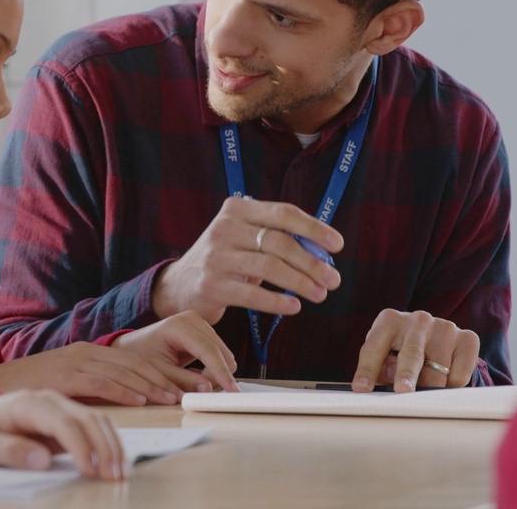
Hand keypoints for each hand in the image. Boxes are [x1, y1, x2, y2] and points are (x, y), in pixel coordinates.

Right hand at [0, 341, 203, 404]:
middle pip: (137, 361)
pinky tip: (141, 399)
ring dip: (152, 385)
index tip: (186, 383)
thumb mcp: (70, 381)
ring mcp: (76, 360)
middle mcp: (87, 350)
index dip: (163, 371)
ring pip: (124, 370)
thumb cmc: (33, 387)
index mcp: (91, 350)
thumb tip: (126, 397)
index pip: (136, 359)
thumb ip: (95, 384)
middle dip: (167, 376)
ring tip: (173, 397)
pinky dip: (124, 390)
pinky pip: (100, 381)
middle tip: (191, 389)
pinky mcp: (65, 374)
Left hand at [0, 390, 124, 480]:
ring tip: (119, 472)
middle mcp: (50, 399)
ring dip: (112, 445)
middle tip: (113, 476)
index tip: (89, 471)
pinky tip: (116, 460)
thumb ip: (9, 451)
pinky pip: (96, 424)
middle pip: (87, 418)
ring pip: (97, 419)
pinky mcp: (68, 416)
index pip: (64, 423)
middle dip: (104, 447)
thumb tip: (43, 460)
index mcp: (29, 403)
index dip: (80, 447)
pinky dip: (110, 441)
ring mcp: (62, 405)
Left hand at [110, 311, 238, 393]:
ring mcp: (200, 323)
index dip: (221, 373)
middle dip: (217, 376)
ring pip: (224, 355)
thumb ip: (182, 381)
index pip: (208, 351)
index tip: (232, 391)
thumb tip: (207, 389)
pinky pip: (219, 354)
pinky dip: (213, 369)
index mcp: (178, 326)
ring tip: (193, 383)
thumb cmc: (140, 357)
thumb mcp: (158, 372)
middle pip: (222, 353)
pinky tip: (196, 375)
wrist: (132, 346)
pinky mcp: (204, 331)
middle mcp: (193, 319)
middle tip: (200, 393)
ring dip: (215, 373)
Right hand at [151, 197, 343, 323]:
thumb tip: (323, 252)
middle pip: (279, 242)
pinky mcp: (212, 286)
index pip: (283, 213)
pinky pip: (253, 294)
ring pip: (269, 268)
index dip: (313, 228)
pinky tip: (294, 307)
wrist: (179, 285)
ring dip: (301, 283)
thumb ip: (278, 238)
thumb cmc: (225, 259)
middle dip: (312, 262)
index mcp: (237, 209)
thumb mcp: (245, 238)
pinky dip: (278, 302)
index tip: (337, 245)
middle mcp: (224, 228)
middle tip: (334, 278)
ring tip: (320, 294)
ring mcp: (216, 257)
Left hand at [350, 309, 479, 392]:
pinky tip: (445, 380)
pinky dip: (451, 385)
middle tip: (403, 391)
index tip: (361, 388)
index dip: (367, 369)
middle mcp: (418, 320)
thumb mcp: (384, 356)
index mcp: (389, 321)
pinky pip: (459, 374)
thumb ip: (382, 369)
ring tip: (424, 390)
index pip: (374, 347)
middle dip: (407, 374)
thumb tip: (388, 382)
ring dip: (430, 387)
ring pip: (437, 370)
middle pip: (411, 354)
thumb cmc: (400, 350)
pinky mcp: (468, 338)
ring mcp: (444, 327)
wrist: (436, 338)